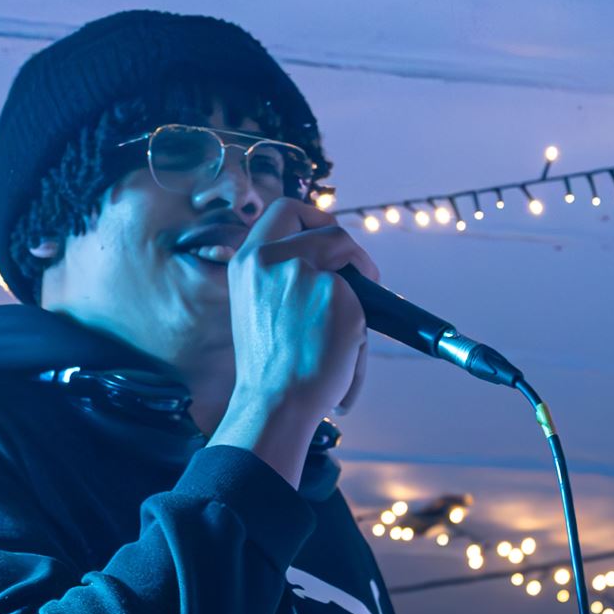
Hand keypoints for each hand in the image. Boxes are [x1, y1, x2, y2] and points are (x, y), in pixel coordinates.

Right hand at [226, 198, 380, 422]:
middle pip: (329, 228)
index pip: (284, 210)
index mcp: (247, 261)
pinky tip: (347, 351)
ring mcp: (303, 273)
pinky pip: (366, 297)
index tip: (328, 235)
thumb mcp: (260, 304)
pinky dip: (364, 323)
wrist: (274, 403)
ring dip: (363, 282)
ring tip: (354, 324)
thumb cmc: (269, 366)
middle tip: (358, 275)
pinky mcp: (335, 293)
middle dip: (350, 248)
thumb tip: (328, 260)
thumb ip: (283, 275)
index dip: (313, 218)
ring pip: (352, 258)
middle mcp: (270, 258)